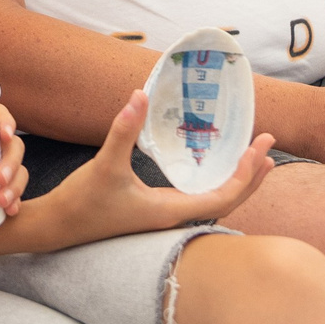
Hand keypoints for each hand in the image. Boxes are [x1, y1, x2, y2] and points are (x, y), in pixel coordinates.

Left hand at [0, 103, 28, 215]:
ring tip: (1, 202)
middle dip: (10, 163)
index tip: (3, 133)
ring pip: (18, 171)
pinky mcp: (1, 187)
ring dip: (15, 186)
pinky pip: (16, 192)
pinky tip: (10, 212)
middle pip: (13, 146)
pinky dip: (15, 202)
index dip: (5, 121)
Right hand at [34, 88, 273, 247]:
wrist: (56, 228)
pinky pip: (198, 199)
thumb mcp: (104, 164)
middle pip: (227, 201)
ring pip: (214, 202)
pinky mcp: (154, 212)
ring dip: (237, 180)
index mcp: (170, 210)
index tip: (259, 148)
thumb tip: (139, 95)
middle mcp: (173, 217)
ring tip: (254, 159)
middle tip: (268, 146)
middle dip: (251, 175)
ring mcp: (164, 216)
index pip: (224, 197)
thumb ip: (123, 130)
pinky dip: (215, 183)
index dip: (246, 174)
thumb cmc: (82, 202)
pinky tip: (213, 169)